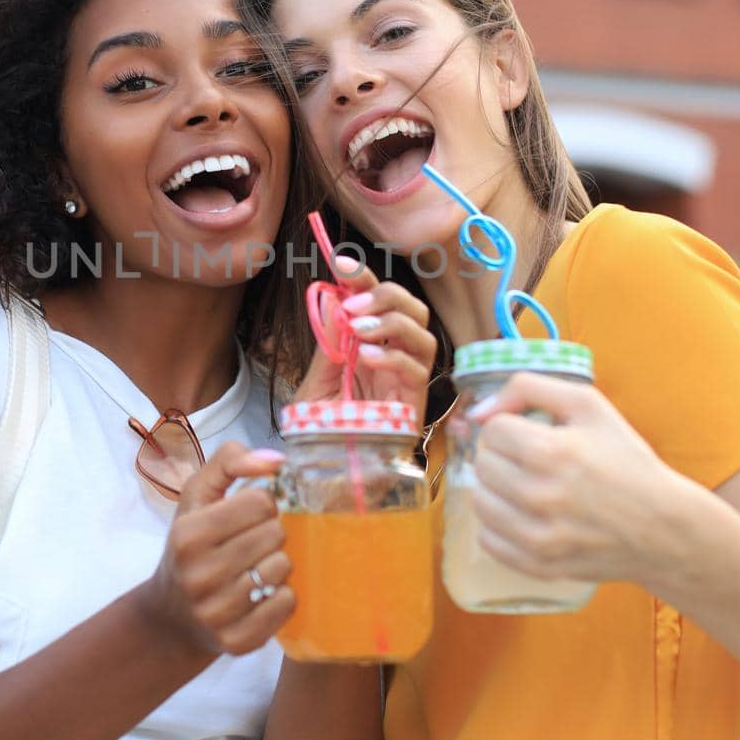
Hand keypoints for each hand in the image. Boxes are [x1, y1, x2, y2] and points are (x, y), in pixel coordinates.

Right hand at [140, 443, 294, 655]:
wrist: (171, 616)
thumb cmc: (191, 545)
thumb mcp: (197, 496)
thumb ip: (230, 461)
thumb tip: (277, 460)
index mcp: (188, 534)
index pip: (261, 501)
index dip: (262, 503)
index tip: (247, 515)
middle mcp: (199, 575)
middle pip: (276, 534)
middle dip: (270, 532)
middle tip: (251, 543)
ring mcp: (217, 613)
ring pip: (283, 568)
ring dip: (276, 562)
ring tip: (254, 566)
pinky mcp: (236, 641)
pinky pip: (287, 603)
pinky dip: (281, 594)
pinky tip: (261, 592)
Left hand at [293, 256, 434, 422]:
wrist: (327, 474)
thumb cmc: (324, 431)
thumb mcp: (316, 382)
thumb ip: (329, 345)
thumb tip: (334, 299)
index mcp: (372, 346)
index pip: (380, 301)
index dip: (365, 278)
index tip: (341, 264)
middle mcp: (396, 359)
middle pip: (413, 309)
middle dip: (386, 295)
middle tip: (353, 303)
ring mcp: (408, 382)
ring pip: (423, 335)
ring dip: (391, 322)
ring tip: (358, 328)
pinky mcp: (414, 407)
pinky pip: (417, 372)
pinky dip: (394, 357)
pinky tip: (367, 357)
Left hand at [465, 373, 702, 586]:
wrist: (664, 528)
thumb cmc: (627, 462)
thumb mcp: (588, 405)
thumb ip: (528, 388)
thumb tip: (479, 410)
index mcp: (549, 451)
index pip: (492, 430)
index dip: (513, 428)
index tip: (535, 436)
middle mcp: (538, 496)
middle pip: (482, 465)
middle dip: (505, 457)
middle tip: (535, 463)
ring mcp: (537, 536)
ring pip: (480, 502)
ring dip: (498, 491)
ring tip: (530, 488)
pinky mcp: (538, 565)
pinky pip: (488, 540)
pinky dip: (500, 526)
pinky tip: (527, 517)